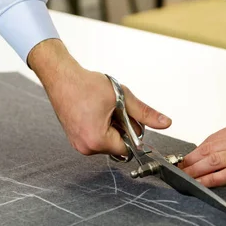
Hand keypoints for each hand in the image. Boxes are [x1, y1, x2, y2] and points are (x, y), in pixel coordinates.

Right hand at [27, 39, 170, 155]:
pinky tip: (96, 112)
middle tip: (114, 109)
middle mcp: (86, 147)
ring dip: (112, 127)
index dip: (133, 131)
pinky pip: (97, 138)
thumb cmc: (85, 85)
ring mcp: (79, 145)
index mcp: (97, 141)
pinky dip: (102, 127)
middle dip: (122, 129)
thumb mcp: (122, 98)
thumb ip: (145, 113)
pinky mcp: (75, 139)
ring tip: (104, 109)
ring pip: (108, 142)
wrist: (61, 77)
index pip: (128, 148)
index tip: (127, 116)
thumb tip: (164, 123)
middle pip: (118, 146)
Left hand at [179, 117, 225, 187]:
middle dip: (190, 161)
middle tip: (176, 172)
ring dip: (196, 170)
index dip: (196, 151)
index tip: (185, 160)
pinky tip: (202, 184)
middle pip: (209, 149)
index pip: (213, 139)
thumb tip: (224, 155)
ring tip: (183, 179)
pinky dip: (212, 179)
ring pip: (215, 160)